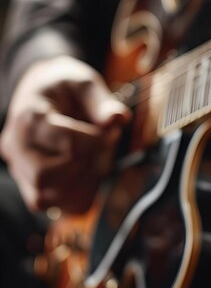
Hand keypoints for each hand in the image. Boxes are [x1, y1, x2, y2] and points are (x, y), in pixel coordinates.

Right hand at [0, 56, 130, 213]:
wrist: (42, 88)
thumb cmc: (64, 86)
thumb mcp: (85, 83)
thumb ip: (102, 102)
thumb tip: (118, 119)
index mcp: (29, 118)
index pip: (66, 145)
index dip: (98, 142)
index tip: (112, 130)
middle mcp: (16, 146)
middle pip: (45, 176)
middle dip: (84, 165)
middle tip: (102, 147)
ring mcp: (19, 167)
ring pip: (43, 197)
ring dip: (80, 183)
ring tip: (95, 159)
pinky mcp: (28, 182)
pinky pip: (49, 204)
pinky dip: (74, 195)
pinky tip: (88, 173)